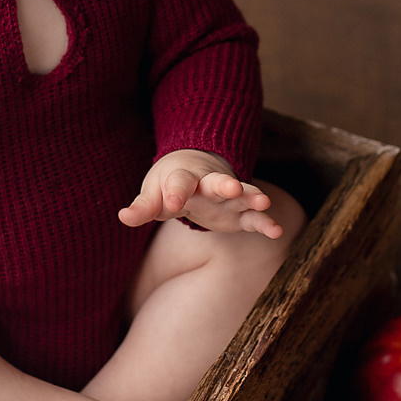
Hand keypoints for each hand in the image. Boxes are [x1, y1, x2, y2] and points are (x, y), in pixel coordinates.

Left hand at [119, 149, 283, 236]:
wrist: (193, 170)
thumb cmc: (168, 185)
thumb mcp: (152, 194)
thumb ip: (142, 207)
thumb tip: (123, 216)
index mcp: (183, 178)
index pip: (179, 183)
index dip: (174, 192)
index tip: (171, 203)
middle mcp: (208, 185)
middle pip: (217, 182)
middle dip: (224, 185)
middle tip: (233, 187)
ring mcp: (227, 199)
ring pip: (242, 195)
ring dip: (252, 197)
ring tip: (264, 202)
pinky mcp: (238, 214)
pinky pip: (253, 218)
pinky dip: (265, 223)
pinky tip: (277, 231)